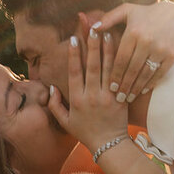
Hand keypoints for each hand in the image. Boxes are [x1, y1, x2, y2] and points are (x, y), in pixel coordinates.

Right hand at [48, 27, 127, 153]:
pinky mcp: (121, 99)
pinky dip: (120, 63)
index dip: (73, 55)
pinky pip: (120, 77)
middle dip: (92, 46)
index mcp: (77, 100)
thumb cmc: (85, 133)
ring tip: (108, 33)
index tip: (73, 39)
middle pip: (92, 66)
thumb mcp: (65, 121)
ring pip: (107, 69)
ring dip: (107, 50)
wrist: (109, 145)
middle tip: (93, 29)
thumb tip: (51, 87)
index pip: (74, 72)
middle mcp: (92, 96)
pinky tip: (122, 50)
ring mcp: (108, 97)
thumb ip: (55, 104)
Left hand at [97, 2, 173, 102]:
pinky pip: (159, 73)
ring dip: (136, 88)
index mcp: (134, 31)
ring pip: (145, 74)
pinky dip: (150, 84)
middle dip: (124, 86)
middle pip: (132, 69)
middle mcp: (147, 41)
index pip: (121, 59)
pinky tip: (142, 90)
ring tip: (128, 98)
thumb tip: (92, 28)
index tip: (110, 87)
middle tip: (117, 98)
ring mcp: (160, 49)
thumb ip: (108, 18)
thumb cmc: (145, 13)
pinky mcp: (171, 55)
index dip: (115, 75)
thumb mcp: (127, 10)